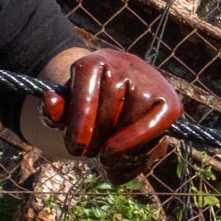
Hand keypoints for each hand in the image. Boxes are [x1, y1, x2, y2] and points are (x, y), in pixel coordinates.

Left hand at [40, 48, 181, 181]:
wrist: (120, 93)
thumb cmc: (89, 103)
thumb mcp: (68, 106)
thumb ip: (55, 110)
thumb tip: (51, 103)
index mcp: (93, 62)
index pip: (86, 90)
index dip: (80, 123)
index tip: (75, 148)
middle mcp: (124, 65)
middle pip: (109, 111)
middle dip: (96, 141)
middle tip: (88, 154)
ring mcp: (150, 82)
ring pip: (131, 121)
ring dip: (117, 148)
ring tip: (106, 157)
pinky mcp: (170, 102)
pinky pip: (155, 125)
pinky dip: (138, 144)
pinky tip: (124, 158)